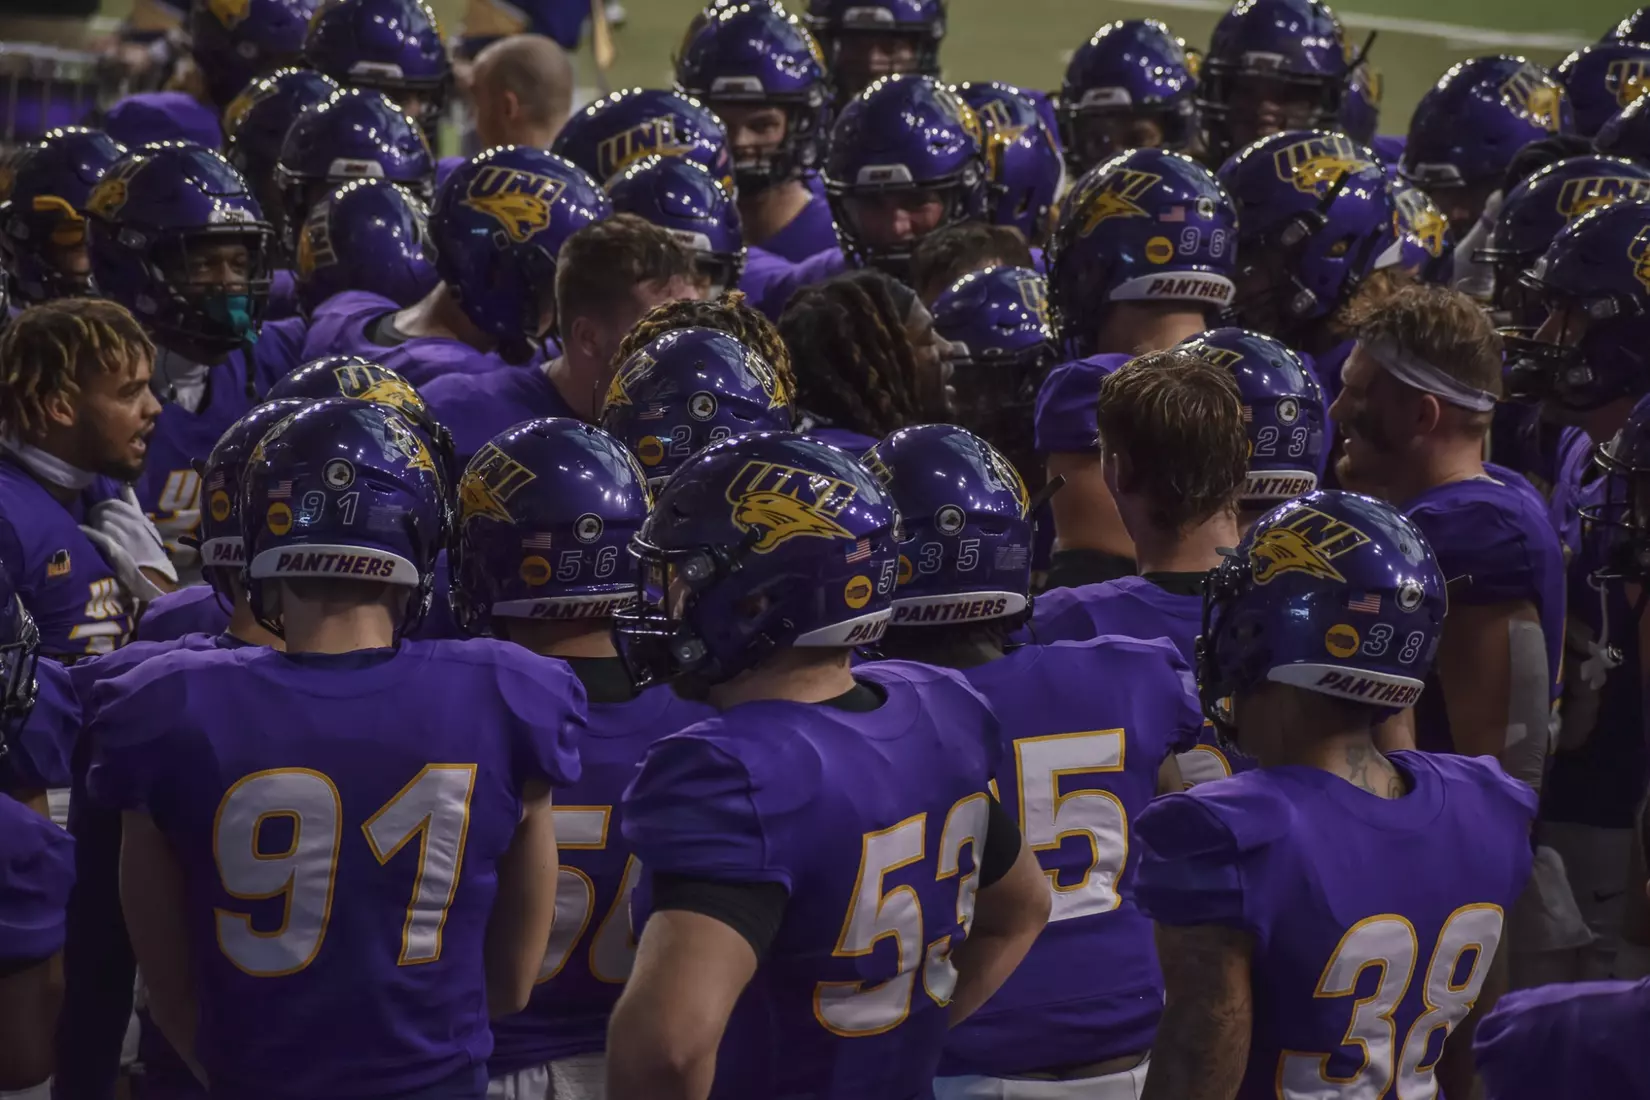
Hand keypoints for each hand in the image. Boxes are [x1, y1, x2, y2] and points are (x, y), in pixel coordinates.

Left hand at [82, 487, 177, 601]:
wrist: (155, 576)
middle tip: (94, 521)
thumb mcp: (148, 529)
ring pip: (102, 522)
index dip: (106, 505)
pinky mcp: (116, 549)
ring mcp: (125, 537)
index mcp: (142, 520)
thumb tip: (126, 487)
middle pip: (107, 512)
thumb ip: (135, 509)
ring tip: (93, 530)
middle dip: (98, 515)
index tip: (101, 510)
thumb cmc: (151, 553)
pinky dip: (88, 531)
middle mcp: (134, 526)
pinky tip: (81, 530)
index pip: (119, 503)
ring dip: (95, 525)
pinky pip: (98, 535)